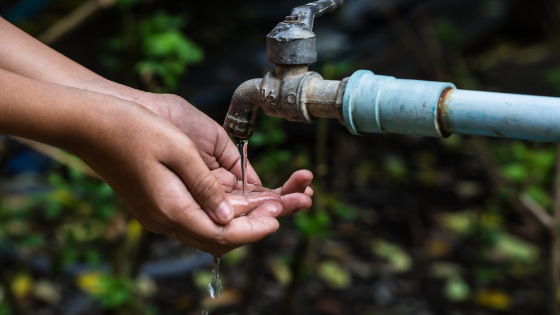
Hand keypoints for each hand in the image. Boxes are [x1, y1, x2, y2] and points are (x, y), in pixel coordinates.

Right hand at [74, 96, 295, 256]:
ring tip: (274, 200)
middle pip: (220, 235)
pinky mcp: (158, 202)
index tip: (279, 217)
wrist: (89, 123)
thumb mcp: (177, 150)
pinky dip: (224, 210)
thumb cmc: (131, 128)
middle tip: (286, 206)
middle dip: (256, 223)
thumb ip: (206, 186)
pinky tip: (242, 196)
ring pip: (211, 227)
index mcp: (170, 209)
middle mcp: (166, 218)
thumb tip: (229, 216)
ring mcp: (160, 212)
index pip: (222, 234)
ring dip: (243, 217)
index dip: (254, 228)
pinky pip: (198, 215)